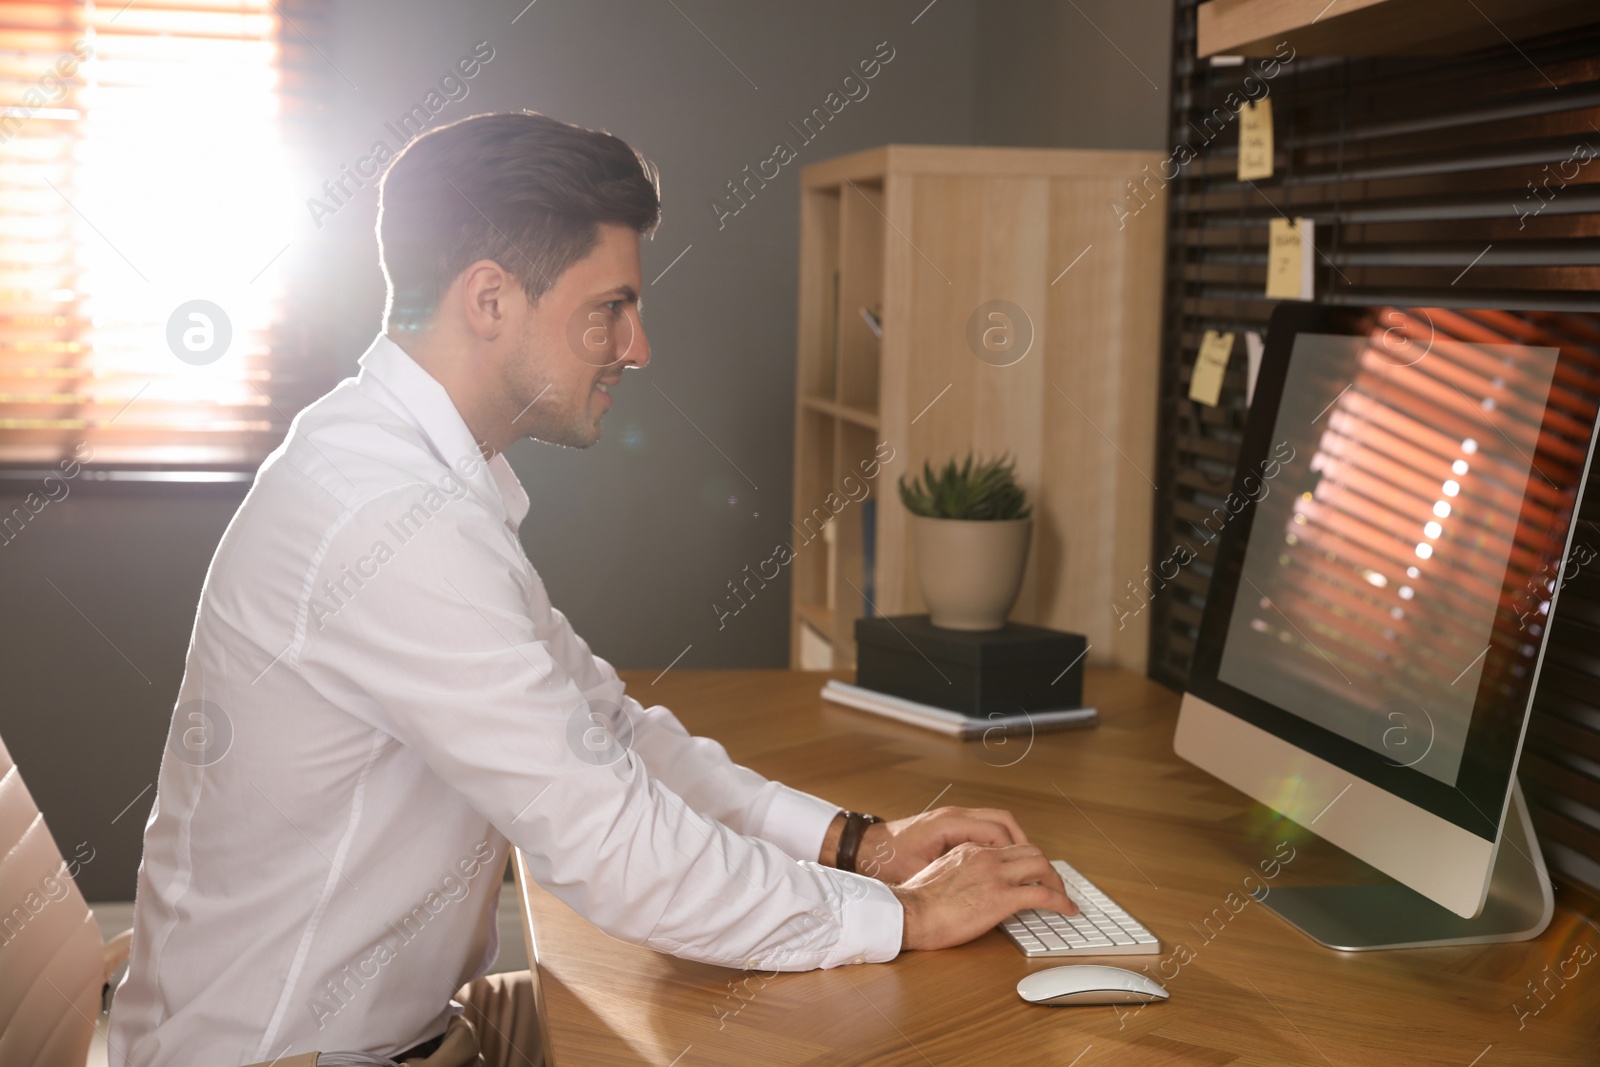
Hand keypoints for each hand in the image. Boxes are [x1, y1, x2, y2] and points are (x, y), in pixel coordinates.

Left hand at [854, 806, 1034, 884]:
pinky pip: (984, 827)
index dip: (1020, 853)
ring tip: (1027, 868)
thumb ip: (956, 878)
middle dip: (1026, 845)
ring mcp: (953, 817)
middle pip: (1004, 822)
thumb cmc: (889, 862)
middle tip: (1041, 871)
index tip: (1034, 873)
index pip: (998, 831)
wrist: (867, 848)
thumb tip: (984, 890)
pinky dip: (999, 842)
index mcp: (950, 824)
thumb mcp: (922, 873)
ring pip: (997, 822)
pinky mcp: (950, 826)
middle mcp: (954, 816)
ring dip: (1014, 842)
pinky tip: (1003, 863)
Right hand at [891, 842, 1077, 950]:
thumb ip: (960, 872)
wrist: (911, 913)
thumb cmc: (918, 902)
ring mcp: (995, 875)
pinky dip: (1060, 901)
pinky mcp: (1002, 897)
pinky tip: (1067, 910)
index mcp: (970, 850)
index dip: (1024, 862)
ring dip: (1057, 882)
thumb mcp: (940, 874)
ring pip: (1041, 865)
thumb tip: (972, 885)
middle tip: (1053, 884)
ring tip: (1064, 897)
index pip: (1008, 848)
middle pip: (1030, 851)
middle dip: (1047, 868)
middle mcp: (986, 856)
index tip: (1031, 875)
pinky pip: (1042, 894)